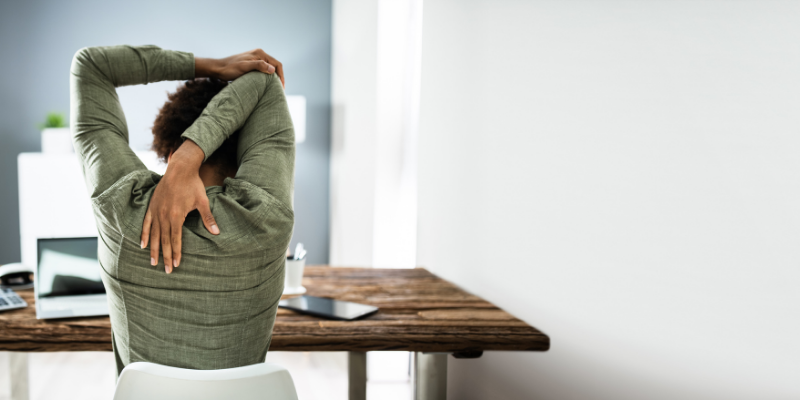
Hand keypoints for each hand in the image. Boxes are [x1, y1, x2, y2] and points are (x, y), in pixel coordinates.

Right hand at [140, 140, 218, 272]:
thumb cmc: (193, 185)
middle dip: (165, 256)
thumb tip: (216, 232)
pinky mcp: (152, 206)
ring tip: (152, 263)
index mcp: (176, 216)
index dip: (176, 253)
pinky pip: (146, 223)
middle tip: (166, 271)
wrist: (179, 169)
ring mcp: (156, 211)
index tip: (176, 265)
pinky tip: (142, 245)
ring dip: (153, 249)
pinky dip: (144, 234)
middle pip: (164, 240)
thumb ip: (207, 218)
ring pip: (154, 234)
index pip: (175, 239)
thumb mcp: (202, 201)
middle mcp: (164, 215)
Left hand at [196, 48, 284, 87]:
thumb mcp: (244, 67)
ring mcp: (256, 59)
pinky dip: (267, 77)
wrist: (218, 69)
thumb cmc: (230, 69)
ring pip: (270, 69)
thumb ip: (258, 66)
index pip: (277, 64)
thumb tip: (273, 70)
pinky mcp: (252, 64)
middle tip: (280, 90)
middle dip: (279, 77)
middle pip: (275, 66)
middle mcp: (259, 54)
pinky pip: (264, 70)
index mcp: (260, 53)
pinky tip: (267, 85)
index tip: (282, 87)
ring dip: (274, 78)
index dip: (281, 76)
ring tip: (275, 89)